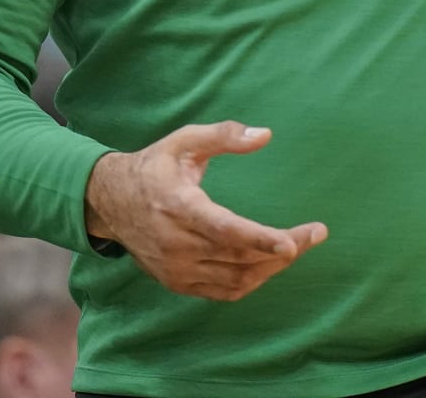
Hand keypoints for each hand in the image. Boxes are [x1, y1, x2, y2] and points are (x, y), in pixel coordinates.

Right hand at [84, 121, 327, 300]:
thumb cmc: (155, 166)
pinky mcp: (176, 282)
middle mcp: (175, 244)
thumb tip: (265, 135)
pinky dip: (251, 281)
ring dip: (272, 267)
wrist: (109, 201)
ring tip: (299, 246)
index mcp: (178, 206)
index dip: (259, 239)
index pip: (224, 230)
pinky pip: (222, 291)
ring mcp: (175, 268)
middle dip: (283, 250)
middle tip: (316, 233)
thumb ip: (224, 136)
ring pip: (235, 279)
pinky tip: (271, 264)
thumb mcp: (184, 140)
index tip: (294, 242)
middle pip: (238, 257)